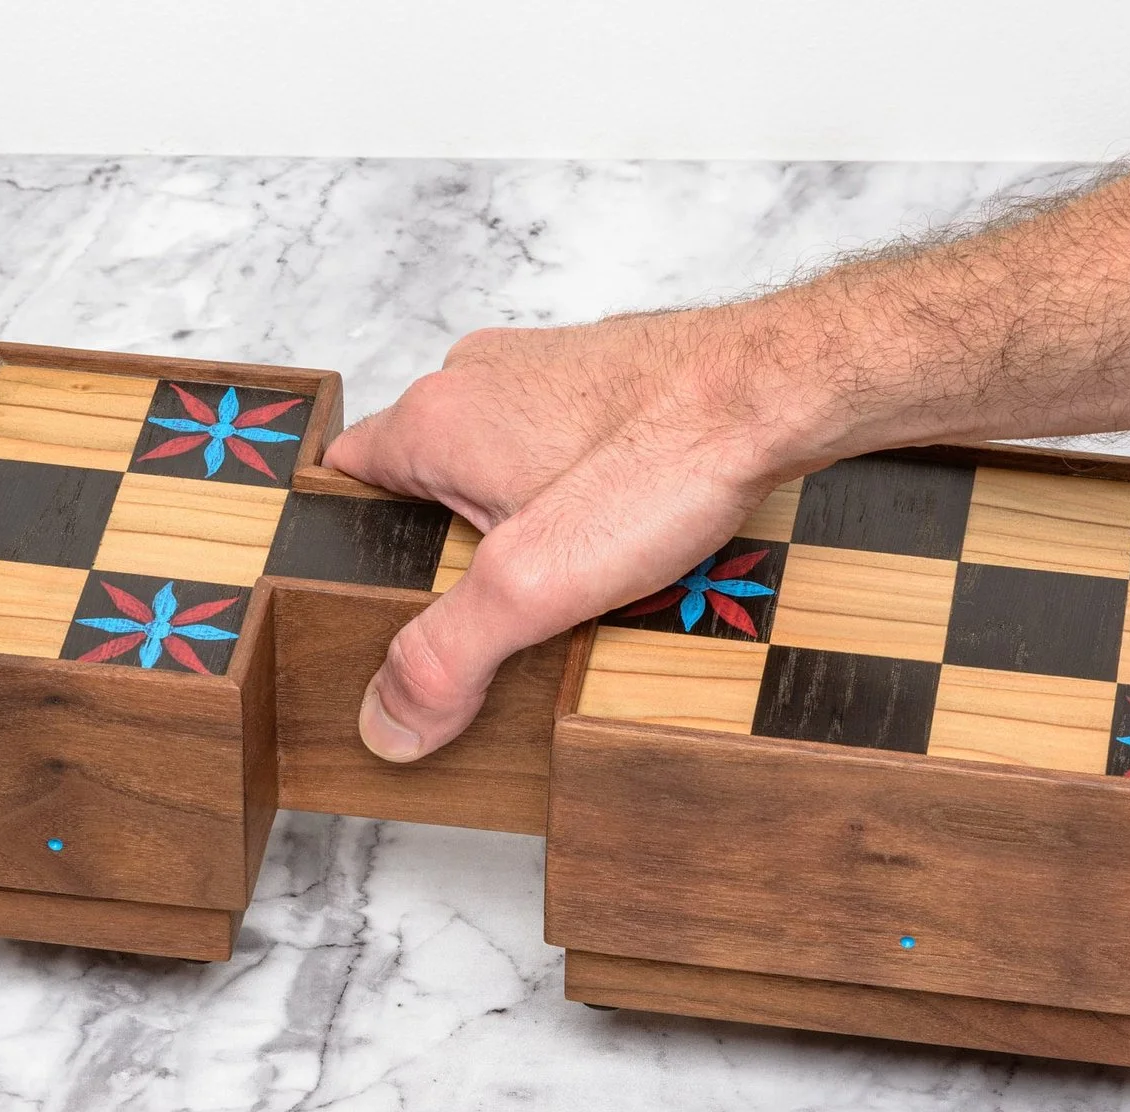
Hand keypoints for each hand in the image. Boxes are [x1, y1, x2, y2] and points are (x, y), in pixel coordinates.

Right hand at [327, 300, 837, 760]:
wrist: (786, 387)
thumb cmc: (668, 456)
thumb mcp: (535, 585)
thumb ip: (448, 655)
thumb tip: (388, 719)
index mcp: (434, 419)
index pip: (344, 484)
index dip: (355, 552)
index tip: (381, 609)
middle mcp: (480, 380)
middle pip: (426, 486)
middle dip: (455, 557)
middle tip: (498, 618)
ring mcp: (549, 375)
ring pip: (503, 471)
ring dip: (527, 531)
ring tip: (571, 587)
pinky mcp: (612, 382)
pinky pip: (568, 456)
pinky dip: (585, 502)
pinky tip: (625, 542)